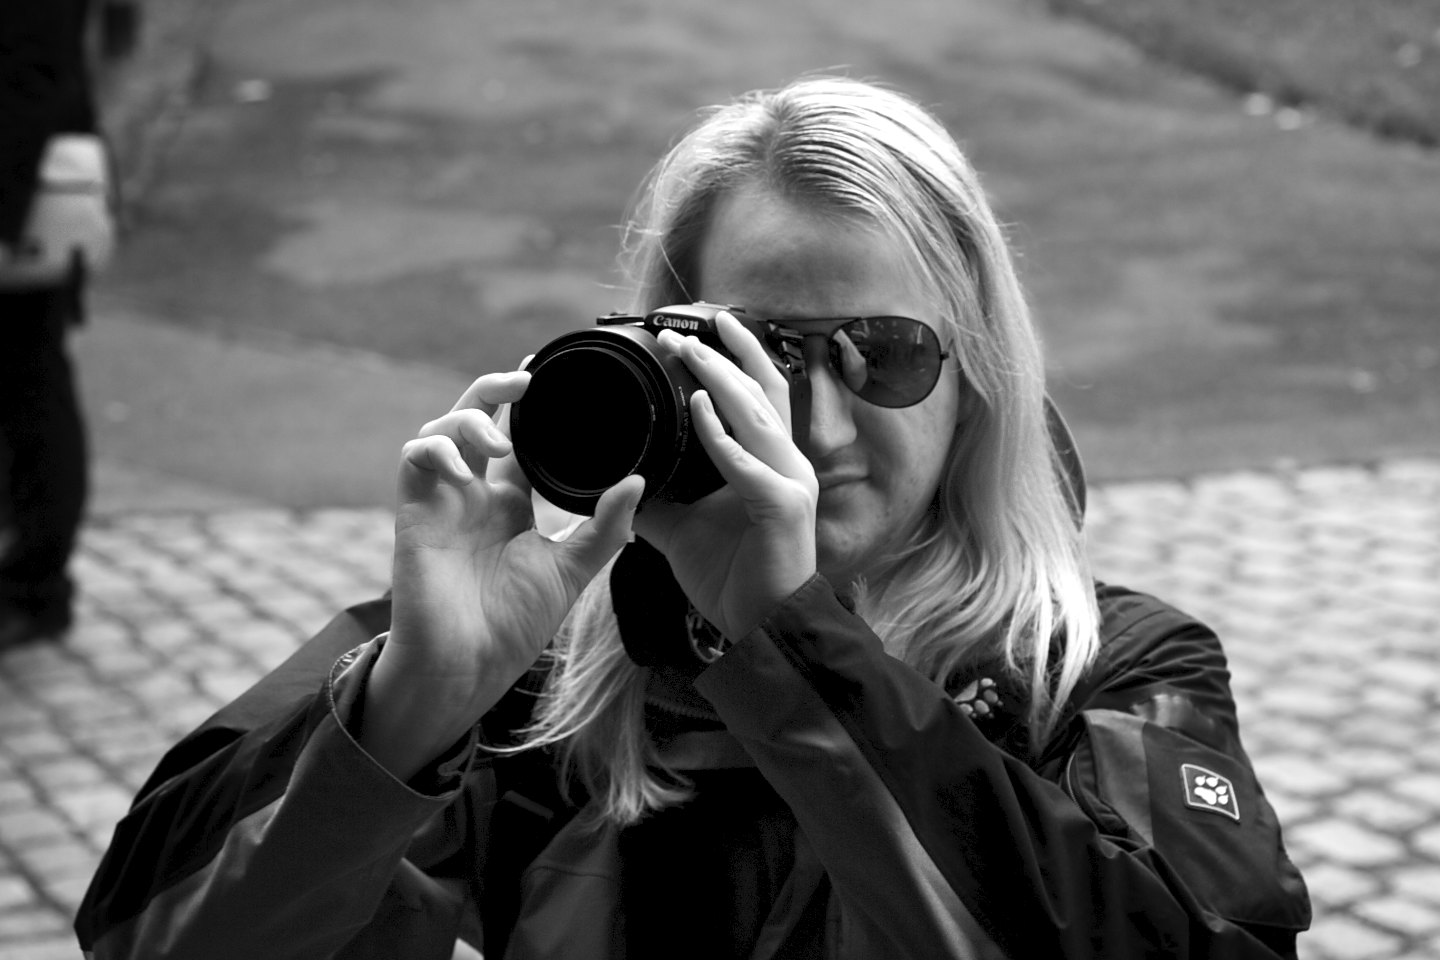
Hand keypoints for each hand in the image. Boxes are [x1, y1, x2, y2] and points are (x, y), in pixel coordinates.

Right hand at [363, 369, 644, 776]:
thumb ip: (605, 527)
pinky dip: (437, 447)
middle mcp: (475, 494)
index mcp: (511, 503)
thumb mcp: (572, 569)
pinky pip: (415, 457)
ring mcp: (443, 499)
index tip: (550, 374)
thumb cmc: (515, 624)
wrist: (469, 664)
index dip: (529, 407)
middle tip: (526, 379)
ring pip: (443, 428)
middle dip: (496, 390)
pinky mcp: (416, 510)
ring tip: (500, 442)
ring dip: (470, 419)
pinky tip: (465, 466)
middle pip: (477, 418)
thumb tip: (637, 482)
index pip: (518, 438)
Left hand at [634, 312, 818, 641]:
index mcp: (770, 463)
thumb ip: (656, 498)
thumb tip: (618, 477)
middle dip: (724, 354)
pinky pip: (749, 462)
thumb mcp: (682, 529)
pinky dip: (722, 434)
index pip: (758, 396)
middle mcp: (787, 464)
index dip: (735, 359)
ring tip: (688, 352)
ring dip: (719, 379)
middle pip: (762, 390)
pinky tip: (697, 408)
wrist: (761, 628)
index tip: (700, 330)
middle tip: (681, 331)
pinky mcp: (784, 507)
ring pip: (757, 413)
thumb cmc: (733, 579)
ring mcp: (791, 482)